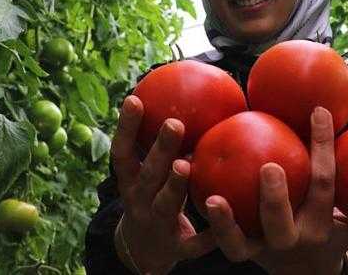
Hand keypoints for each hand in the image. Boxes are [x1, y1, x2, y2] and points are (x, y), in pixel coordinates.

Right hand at [111, 95, 215, 274]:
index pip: (123, 152)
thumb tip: (187, 93)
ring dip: (174, 185)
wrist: (143, 253)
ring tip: (186, 165)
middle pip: (147, 175)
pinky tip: (224, 218)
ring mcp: (155, 226)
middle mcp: (138, 202)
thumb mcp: (147, 173)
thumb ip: (161, 141)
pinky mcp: (175, 250)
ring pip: (165, 205)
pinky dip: (208, 233)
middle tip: (175, 123)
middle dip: (159, 150)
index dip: (127, 127)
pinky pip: (194, 243)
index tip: (135, 98)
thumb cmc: (152, 197)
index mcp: (131, 182)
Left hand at [203, 106, 347, 274]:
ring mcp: (263, 249)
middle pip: (282, 222)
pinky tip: (193, 190)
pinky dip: (208, 222)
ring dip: (225, 222)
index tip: (317, 111)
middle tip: (267, 166)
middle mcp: (292, 239)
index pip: (324, 182)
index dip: (322, 146)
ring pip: (241, 243)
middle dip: (276, 197)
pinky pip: (221, 242)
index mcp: (322, 223)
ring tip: (212, 197)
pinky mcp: (241, 252)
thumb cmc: (331, 231)